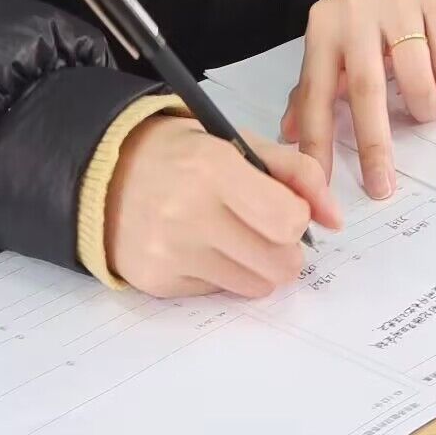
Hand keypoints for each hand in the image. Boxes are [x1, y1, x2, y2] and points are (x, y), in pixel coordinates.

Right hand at [104, 115, 341, 299]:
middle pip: (280, 264)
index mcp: (212, 168)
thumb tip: (335, 219)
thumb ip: (294, 172)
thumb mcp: (236, 141)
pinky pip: (220, 293)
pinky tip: (200, 245)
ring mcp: (171, 254)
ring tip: (232, 235)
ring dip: (257, 265)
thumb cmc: (178, 153)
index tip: (282, 206)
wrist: (101, 173)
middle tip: (265, 227)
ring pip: (256, 285)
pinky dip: (222, 274)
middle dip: (285, 248)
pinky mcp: (159, 283)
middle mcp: (189, 214)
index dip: (297, 217)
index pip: (288, 221)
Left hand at [280, 0, 435, 198]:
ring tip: (428, 111)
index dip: (316, 139)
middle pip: (364, 90)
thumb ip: (319, 83)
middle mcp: (354, 8)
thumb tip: (290, 132)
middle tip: (382, 185)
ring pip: (413, 77)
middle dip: (374, 145)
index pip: (315, 91)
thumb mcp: (346, 39)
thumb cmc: (386, 7)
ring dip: (424, 107)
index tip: (319, 182)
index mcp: (325, 24)